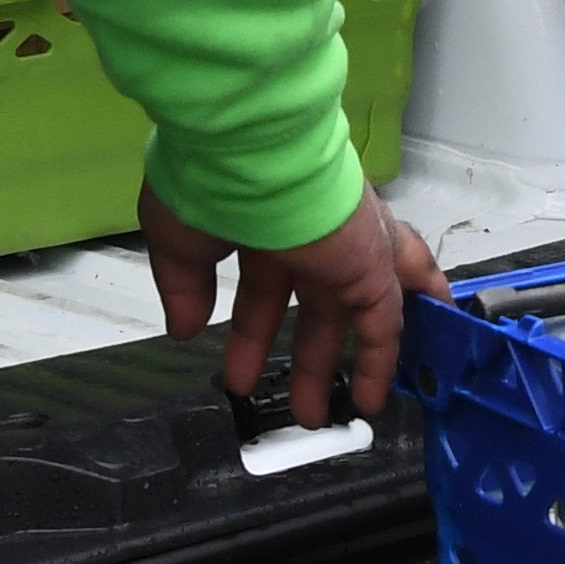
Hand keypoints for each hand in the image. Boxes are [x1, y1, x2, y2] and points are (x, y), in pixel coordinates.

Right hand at [139, 183, 450, 423]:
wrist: (249, 153)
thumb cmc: (209, 183)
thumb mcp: (179, 240)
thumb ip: (184, 286)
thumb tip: (184, 326)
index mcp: (267, 221)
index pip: (266, 286)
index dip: (254, 332)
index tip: (238, 372)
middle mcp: (313, 234)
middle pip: (320, 304)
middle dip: (310, 356)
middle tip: (303, 404)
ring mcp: (346, 249)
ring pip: (359, 311)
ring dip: (348, 363)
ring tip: (344, 410)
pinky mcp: (369, 267)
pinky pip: (385, 322)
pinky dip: (384, 360)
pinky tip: (377, 396)